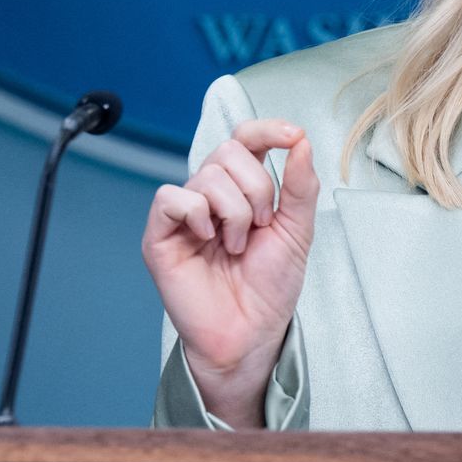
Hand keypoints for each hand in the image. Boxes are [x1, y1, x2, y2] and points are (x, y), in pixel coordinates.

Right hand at [142, 119, 317, 426]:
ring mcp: (185, 214)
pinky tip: (208, 239)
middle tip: (261, 226)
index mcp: (243, 189)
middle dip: (257, 187)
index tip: (291, 135)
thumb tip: (301, 142)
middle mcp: (212, 195)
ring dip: (235, 212)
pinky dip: (197, 214)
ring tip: (237, 246)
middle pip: (229, 151)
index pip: (246, 138)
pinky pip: (171, 198)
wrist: (251, 332)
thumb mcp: (297, 230)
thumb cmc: (270, 286)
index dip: (265, 129)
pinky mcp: (160, 235)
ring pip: (207, 175)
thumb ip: (300, 186)